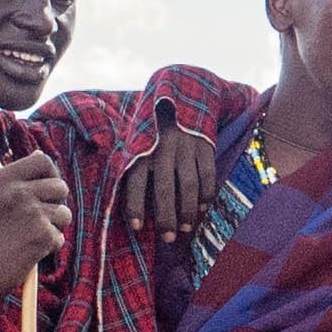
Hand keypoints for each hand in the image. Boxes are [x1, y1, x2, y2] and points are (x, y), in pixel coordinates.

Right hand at [0, 151, 71, 296]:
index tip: (46, 191)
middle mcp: (17, 191)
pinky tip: (25, 255)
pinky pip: (59, 238)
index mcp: (2, 179)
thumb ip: (15, 181)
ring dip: (53, 228)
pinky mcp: (42, 236)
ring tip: (28, 240)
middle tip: (38, 221)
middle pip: (60, 187)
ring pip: (64, 214)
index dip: (51, 175)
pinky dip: (47, 249)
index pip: (43, 161)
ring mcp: (31, 213)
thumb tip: (40, 155)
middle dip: (56, 204)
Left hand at [122, 113, 222, 238]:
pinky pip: (208, 175)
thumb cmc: (153, 127)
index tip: (136, 228)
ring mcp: (186, 147)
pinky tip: (203, 208)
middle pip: (164, 188)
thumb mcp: (137, 138)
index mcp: (141, 148)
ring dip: (188, 210)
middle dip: (166, 216)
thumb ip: (132, 163)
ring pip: (188, 185)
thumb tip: (124, 198)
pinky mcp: (205, 146)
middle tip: (168, 238)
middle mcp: (162, 149)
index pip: (135, 181)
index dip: (135, 206)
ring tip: (187, 228)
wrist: (184, 93)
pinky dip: (206, 194)